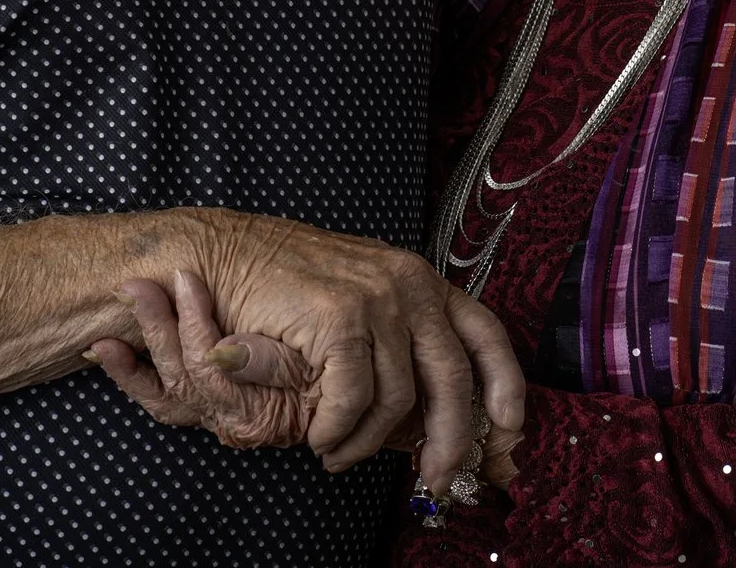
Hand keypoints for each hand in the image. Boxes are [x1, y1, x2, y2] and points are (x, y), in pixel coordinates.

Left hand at [87, 271, 314, 449]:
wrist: (339, 412)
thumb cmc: (334, 376)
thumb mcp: (313, 365)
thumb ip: (270, 360)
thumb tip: (220, 349)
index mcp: (254, 409)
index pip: (211, 365)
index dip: (194, 322)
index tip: (186, 277)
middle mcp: (226, 419)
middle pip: (180, 375)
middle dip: (155, 327)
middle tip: (135, 285)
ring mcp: (210, 417)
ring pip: (163, 392)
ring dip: (133, 355)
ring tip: (113, 314)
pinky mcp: (199, 411)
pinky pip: (159, 402)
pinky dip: (130, 377)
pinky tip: (105, 352)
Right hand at [183, 211, 524, 493]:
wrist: (225, 256)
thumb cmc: (287, 290)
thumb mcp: (360, 308)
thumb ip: (400, 352)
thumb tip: (434, 424)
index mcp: (421, 282)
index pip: (486, 333)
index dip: (506, 385)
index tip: (510, 427)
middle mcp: (408, 285)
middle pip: (453, 378)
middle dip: (451, 440)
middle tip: (435, 479)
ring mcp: (375, 298)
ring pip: (398, 399)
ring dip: (368, 443)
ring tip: (339, 453)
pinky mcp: (340, 317)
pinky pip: (352, 400)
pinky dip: (337, 431)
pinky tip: (320, 438)